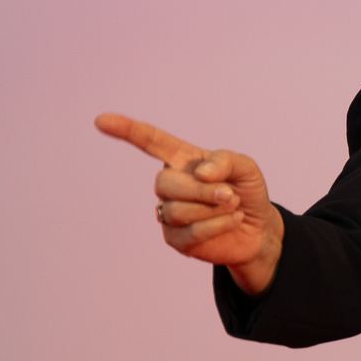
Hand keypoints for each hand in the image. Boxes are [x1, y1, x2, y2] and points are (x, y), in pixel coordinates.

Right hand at [96, 114, 284, 294]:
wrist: (259, 228)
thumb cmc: (247, 191)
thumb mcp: (245, 167)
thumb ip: (225, 161)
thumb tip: (200, 172)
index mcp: (182, 159)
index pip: (150, 141)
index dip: (127, 130)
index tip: (101, 121)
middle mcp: (170, 184)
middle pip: (163, 182)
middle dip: (201, 190)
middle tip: (229, 194)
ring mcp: (169, 213)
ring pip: (176, 209)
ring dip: (212, 208)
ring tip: (233, 206)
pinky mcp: (176, 239)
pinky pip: (189, 232)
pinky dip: (217, 225)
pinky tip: (232, 219)